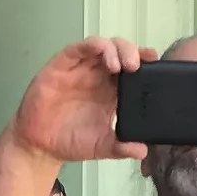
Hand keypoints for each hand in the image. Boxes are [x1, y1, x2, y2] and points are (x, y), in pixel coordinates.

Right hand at [2, 38, 147, 166]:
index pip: (132, 69)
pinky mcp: (60, 67)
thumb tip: (142, 150)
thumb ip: (122, 147)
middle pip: (119, 52)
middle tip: (138, 65)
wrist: (40, 147)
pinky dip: (90, 45)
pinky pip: (76, 49)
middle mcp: (97, 76)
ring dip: (114, 49)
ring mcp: (79, 70)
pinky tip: (99, 48)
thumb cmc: (69, 141)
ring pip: (100, 46)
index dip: (144, 61)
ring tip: (121, 64)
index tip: (156, 63)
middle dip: (131, 52)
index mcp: (111, 91)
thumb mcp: (102, 146)